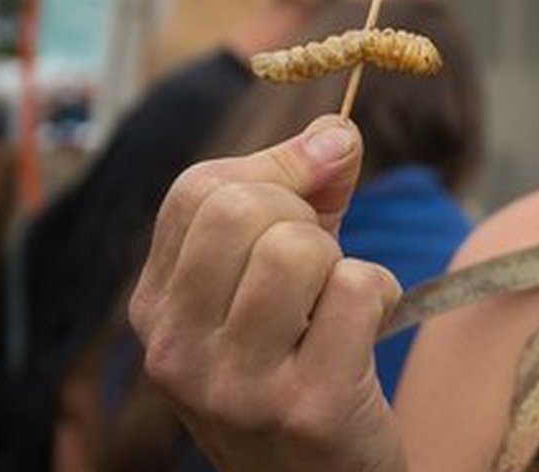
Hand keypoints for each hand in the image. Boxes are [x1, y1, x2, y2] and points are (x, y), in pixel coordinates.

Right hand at [129, 115, 405, 471]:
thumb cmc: (302, 362)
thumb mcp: (280, 275)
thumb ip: (306, 191)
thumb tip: (337, 130)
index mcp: (156, 310)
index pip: (198, 190)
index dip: (274, 169)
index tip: (314, 186)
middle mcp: (177, 352)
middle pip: (244, 209)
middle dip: (305, 218)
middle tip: (318, 269)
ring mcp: (237, 386)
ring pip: (298, 248)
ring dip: (340, 262)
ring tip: (334, 306)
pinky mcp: (307, 408)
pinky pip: (358, 288)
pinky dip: (381, 296)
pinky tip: (363, 336)